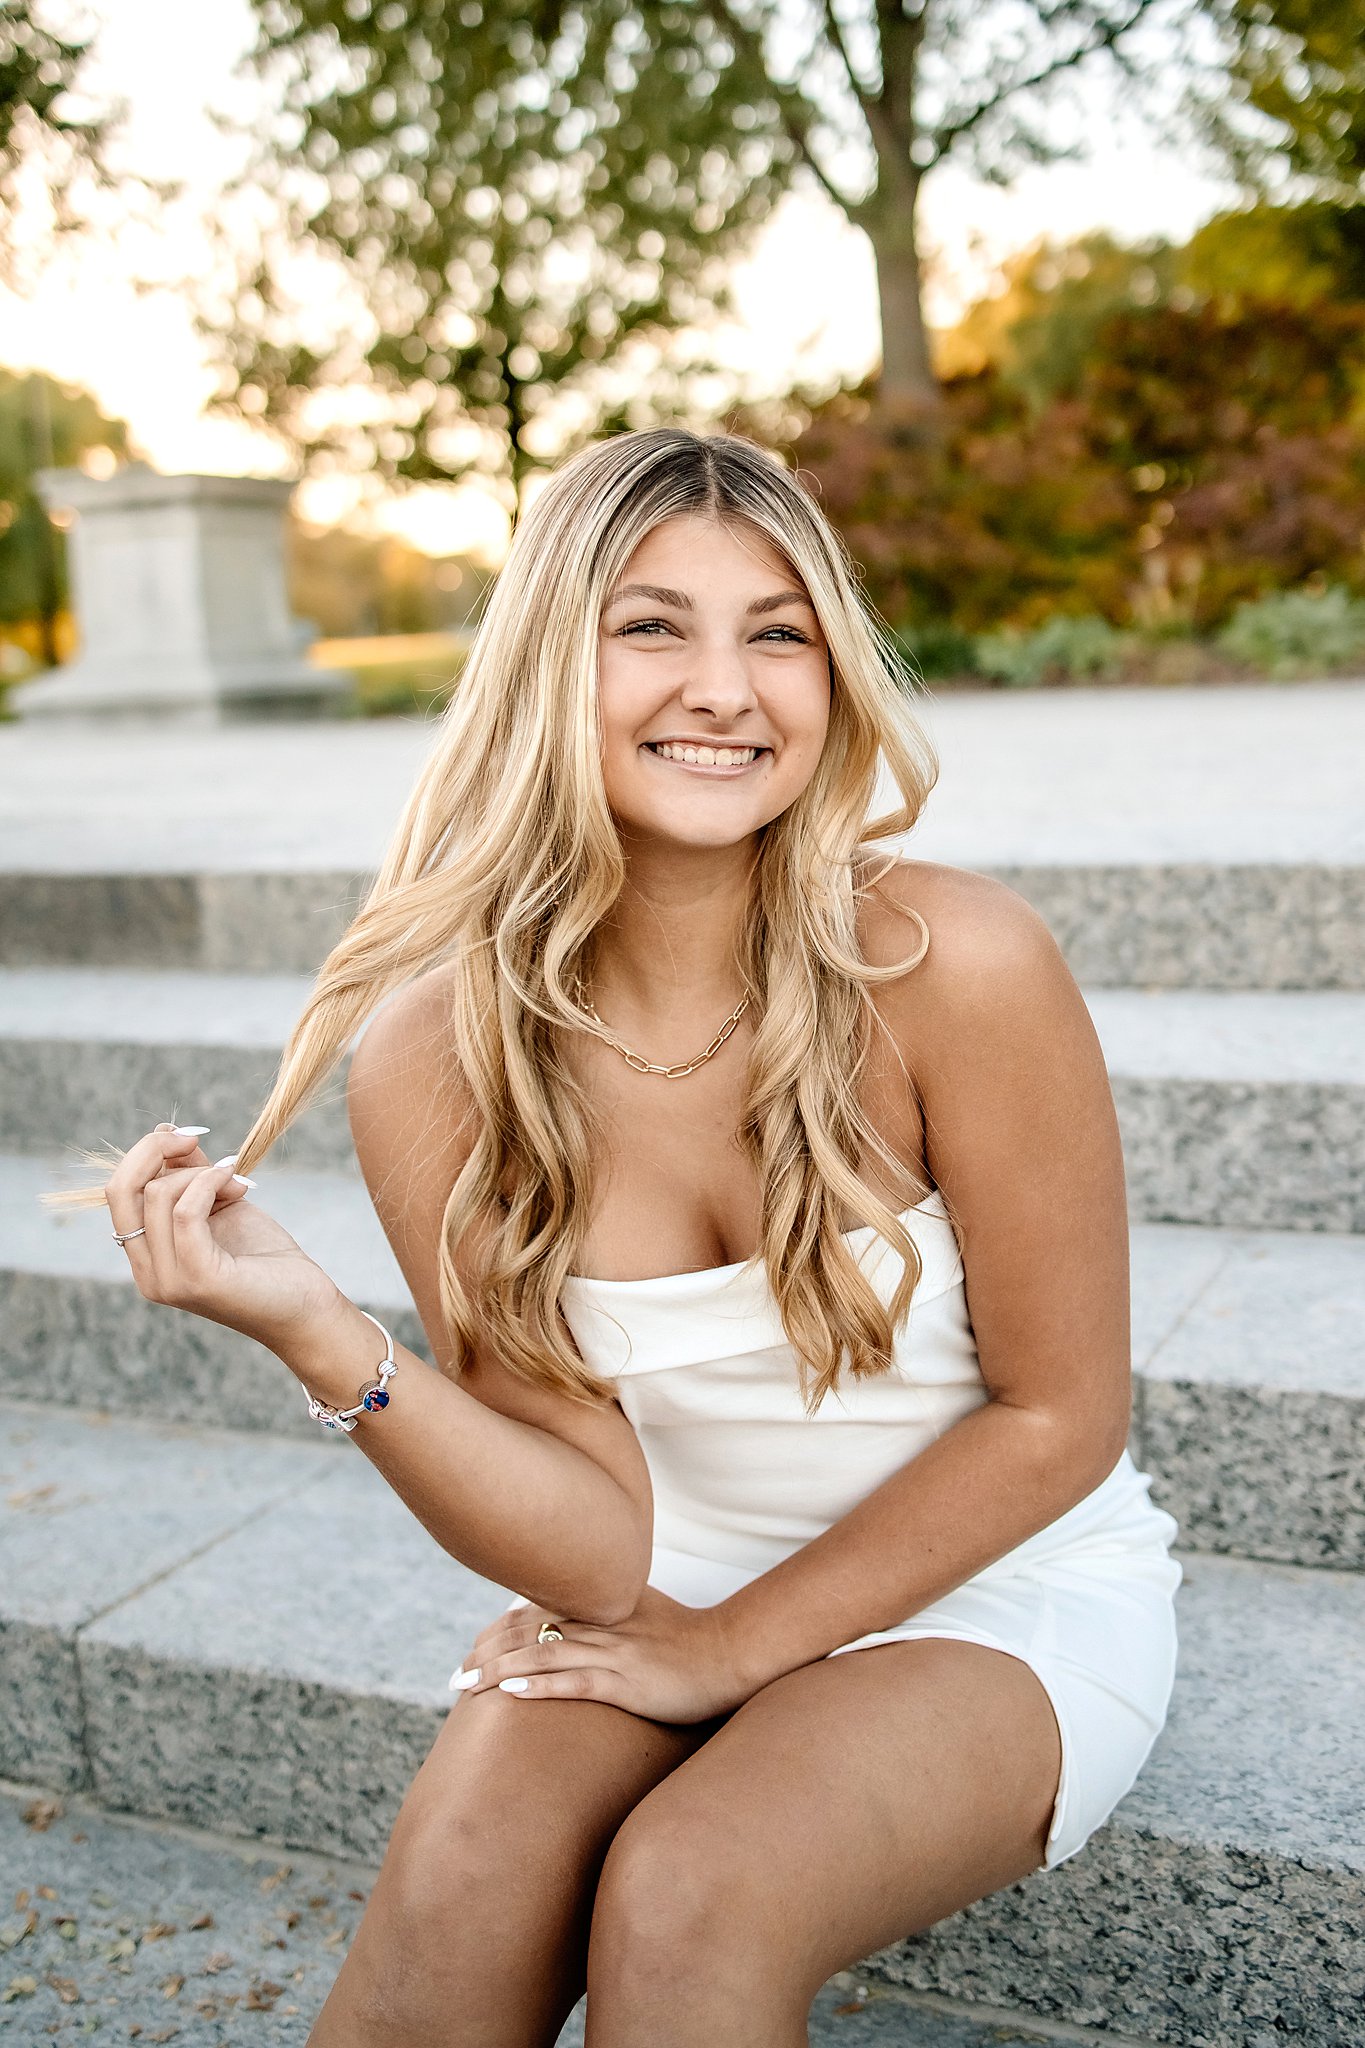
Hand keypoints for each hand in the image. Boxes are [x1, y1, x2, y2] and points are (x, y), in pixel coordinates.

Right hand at [105, 1124, 344, 1354]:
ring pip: (158, 1195)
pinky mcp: (196, 1278)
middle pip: (120, 1191)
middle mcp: (148, 1274)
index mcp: (147, 1257)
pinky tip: (238, 1185)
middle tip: (192, 1136)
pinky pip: (186, 1212)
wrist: (305, 1306)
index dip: (145, 1153)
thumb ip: (190, 1173)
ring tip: (235, 1181)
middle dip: (153, 1149)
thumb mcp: (220, 1205)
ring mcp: (168, 1280)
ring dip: (202, 1173)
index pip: (119, 1192)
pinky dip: (211, 1184)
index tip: (184, 1135)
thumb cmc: (264, 1258)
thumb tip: (166, 1129)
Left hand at [449, 1583, 752, 1725]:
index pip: (532, 1611)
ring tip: (464, 1687)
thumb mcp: (638, 1611)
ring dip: (498, 1671)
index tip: (470, 1652)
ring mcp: (611, 1652)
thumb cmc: (684, 1637)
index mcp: (598, 1605)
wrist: (727, 1653)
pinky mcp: (626, 1682)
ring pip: (542, 1656)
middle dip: (485, 1653)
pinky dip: (541, 1688)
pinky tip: (511, 1695)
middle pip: (527, 1632)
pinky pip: (576, 1682)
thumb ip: (600, 1609)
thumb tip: (560, 1617)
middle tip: (454, 1678)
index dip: (494, 1632)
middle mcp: (598, 1622)